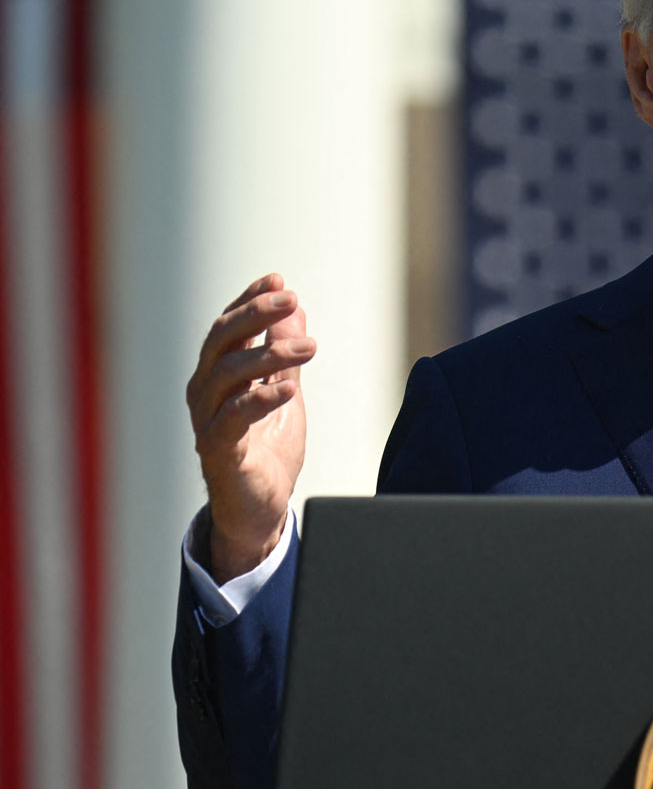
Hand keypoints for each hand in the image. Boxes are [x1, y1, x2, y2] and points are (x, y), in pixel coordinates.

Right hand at [185, 274, 315, 581]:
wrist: (259, 510)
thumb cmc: (268, 450)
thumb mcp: (283, 393)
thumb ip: (285, 356)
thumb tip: (296, 310)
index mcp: (218, 376)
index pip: (229, 327)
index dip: (249, 300)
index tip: (277, 277)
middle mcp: (206, 393)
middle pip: (222, 341)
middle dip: (256, 314)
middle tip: (291, 297)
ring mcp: (208, 421)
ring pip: (228, 374)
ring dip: (269, 354)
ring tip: (310, 347)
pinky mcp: (219, 451)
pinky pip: (233, 419)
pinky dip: (260, 399)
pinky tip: (289, 388)